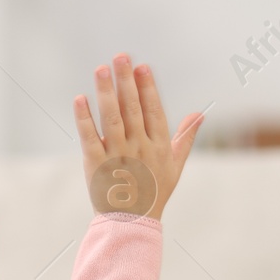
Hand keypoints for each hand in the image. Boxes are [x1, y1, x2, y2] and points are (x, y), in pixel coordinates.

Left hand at [74, 53, 201, 220]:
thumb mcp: (176, 165)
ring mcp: (117, 156)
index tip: (141, 66)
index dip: (147, 87)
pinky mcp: (96, 165)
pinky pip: (90, 138)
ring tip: (101, 69)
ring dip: (106, 92)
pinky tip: (80, 99)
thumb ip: (186, 137)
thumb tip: (200, 114)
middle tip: (121, 56)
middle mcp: (139, 147)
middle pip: (132, 108)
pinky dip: (84, 118)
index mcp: (159, 145)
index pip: (153, 110)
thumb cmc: (155, 192)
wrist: (132, 223)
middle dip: (126, 80)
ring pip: (112, 119)